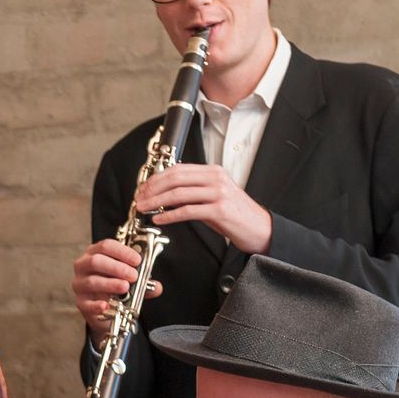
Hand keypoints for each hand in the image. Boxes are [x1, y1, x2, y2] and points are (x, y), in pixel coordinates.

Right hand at [71, 238, 159, 331]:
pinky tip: (107, 305)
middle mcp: (84, 266)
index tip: (137, 260)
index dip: (122, 252)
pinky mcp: (80, 302)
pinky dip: (97, 305)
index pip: (105, 246)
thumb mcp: (131, 280)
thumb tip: (157, 287)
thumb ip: (143, 281)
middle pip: (96, 261)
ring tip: (125, 287)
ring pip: (92, 281)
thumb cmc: (116, 287)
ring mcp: (80, 284)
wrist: (107, 310)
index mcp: (95, 253)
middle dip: (117, 267)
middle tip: (133, 275)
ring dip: (111, 284)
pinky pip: (86, 303)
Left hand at [136, 163, 272, 253]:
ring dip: (156, 202)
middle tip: (139, 199)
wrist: (259, 228)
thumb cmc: (233, 215)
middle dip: (153, 189)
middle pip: (175, 179)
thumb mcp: (212, 196)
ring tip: (144, 209)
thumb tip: (164, 194)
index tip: (143, 188)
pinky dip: (169, 216)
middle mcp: (216, 178)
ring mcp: (218, 193)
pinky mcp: (219, 210)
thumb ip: (192, 191)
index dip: (156, 178)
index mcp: (213, 171)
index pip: (178, 169)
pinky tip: (159, 219)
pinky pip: (187, 211)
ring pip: (179, 194)